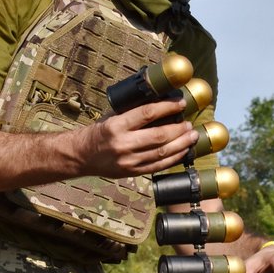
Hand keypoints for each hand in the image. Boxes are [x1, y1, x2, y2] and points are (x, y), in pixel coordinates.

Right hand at [73, 98, 198, 177]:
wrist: (81, 155)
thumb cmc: (100, 132)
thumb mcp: (113, 116)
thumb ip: (134, 111)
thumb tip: (161, 100)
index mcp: (116, 125)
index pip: (147, 113)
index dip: (167, 107)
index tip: (181, 103)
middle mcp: (122, 144)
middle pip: (158, 136)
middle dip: (179, 129)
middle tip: (189, 123)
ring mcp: (128, 160)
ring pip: (161, 153)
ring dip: (181, 144)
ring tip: (192, 136)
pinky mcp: (132, 172)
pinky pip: (158, 166)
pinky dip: (174, 158)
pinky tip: (183, 150)